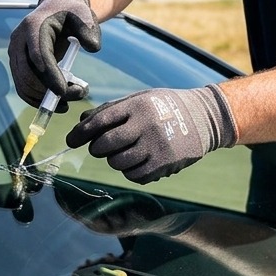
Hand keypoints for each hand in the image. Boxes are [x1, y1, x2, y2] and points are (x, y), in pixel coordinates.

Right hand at [8, 0, 100, 106]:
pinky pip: (22, 86)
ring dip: (43, 98)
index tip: (65, 91)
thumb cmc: (71, 13)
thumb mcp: (84, 16)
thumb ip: (89, 30)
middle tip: (76, 95)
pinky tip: (58, 104)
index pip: (38, 54)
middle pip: (27, 73)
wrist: (56, 9)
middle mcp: (19, 40)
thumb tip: (92, 48)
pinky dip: (37, 99)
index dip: (49, 75)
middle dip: (49, 90)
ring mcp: (15, 53)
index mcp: (33, 26)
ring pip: (23, 83)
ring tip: (68, 103)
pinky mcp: (17, 63)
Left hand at [67, 85, 236, 183]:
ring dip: (114, 160)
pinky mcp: (164, 165)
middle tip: (99, 147)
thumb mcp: (140, 99)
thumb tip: (82, 124)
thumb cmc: (164, 107)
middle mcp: (146, 126)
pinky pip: (134, 176)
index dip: (81, 133)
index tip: (71, 140)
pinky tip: (139, 160)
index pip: (100, 121)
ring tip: (124, 151)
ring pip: (117, 163)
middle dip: (97, 148)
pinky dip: (130, 171)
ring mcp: (156, 147)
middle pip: (105, 145)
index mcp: (138, 106)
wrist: (204, 118)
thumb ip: (111, 110)